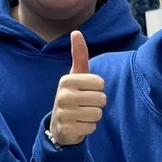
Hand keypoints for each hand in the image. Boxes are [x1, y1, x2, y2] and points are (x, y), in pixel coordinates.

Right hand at [45, 32, 105, 147]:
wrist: (59, 124)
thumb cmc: (73, 95)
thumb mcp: (76, 75)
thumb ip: (79, 55)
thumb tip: (76, 32)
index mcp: (67, 80)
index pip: (100, 83)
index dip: (98, 89)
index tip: (86, 91)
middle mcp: (63, 96)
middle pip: (101, 99)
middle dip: (97, 103)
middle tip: (85, 104)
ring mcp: (64, 113)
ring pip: (98, 114)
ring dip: (94, 116)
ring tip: (82, 114)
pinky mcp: (67, 130)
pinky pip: (92, 127)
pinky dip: (88, 128)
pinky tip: (79, 125)